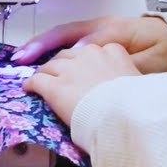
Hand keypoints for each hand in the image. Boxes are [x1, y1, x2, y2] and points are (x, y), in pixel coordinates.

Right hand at [12, 15, 166, 73]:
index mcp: (114, 31)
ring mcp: (97, 28)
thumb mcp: (148, 60)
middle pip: (64, 32)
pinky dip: (51, 45)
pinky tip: (39, 58)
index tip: (43, 69)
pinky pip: (69, 37)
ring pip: (63, 34)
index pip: (82, 41)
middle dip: (39, 45)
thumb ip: (122, 60)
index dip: (62, 55)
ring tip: (21, 58)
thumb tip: (91, 59)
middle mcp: (102, 26)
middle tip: (19, 60)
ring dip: (41, 44)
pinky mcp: (96, 33)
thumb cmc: (164, 51)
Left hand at [23, 43, 139, 125]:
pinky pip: (37, 81)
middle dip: (61, 65)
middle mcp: (88, 55)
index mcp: (111, 50)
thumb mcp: (137, 80)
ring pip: (50, 66)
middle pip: (67, 55)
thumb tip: (129, 85)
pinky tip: (29, 89)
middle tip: (59, 76)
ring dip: (45, 73)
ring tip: (40, 81)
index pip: (90, 51)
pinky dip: (31, 84)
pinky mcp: (54, 87)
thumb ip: (127, 75)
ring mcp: (69, 70)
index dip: (83, 62)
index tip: (82, 70)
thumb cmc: (136, 103)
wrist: (125, 115)